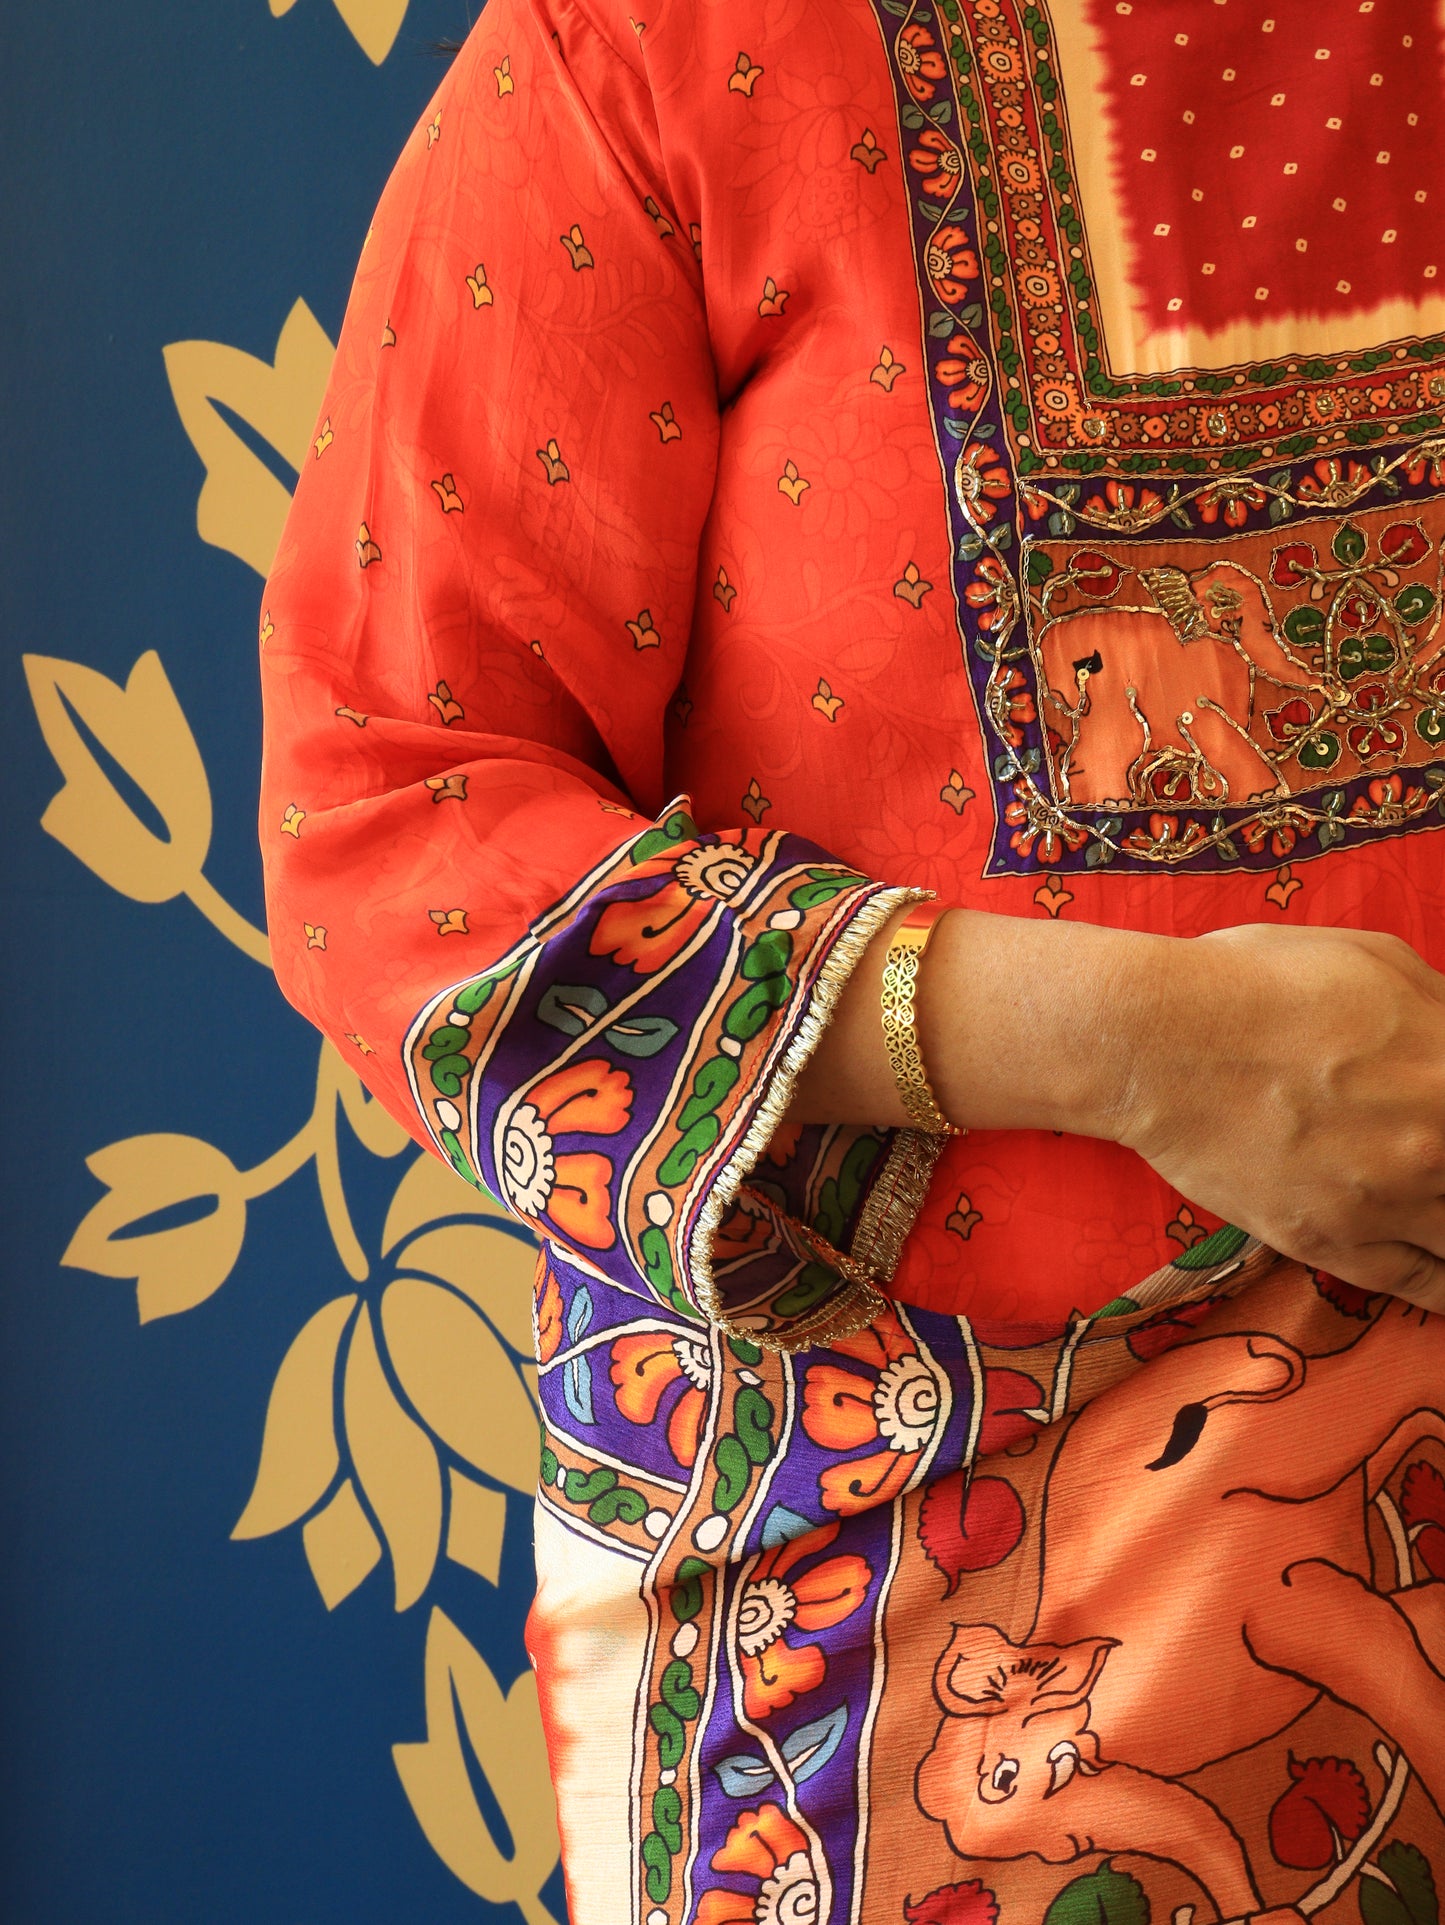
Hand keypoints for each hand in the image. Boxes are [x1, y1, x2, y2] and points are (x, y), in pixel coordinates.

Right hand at [787, 906, 1444, 1311]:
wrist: (1159, 1042)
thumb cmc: (1257, 984)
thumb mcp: (1378, 960)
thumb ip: (1440, 1011)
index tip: (1440, 1111)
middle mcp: (1438, 1146)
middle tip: (1428, 1149)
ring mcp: (1387, 1203)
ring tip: (1428, 1199)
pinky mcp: (1332, 1243)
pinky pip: (1425, 1285)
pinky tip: (1442, 1266)